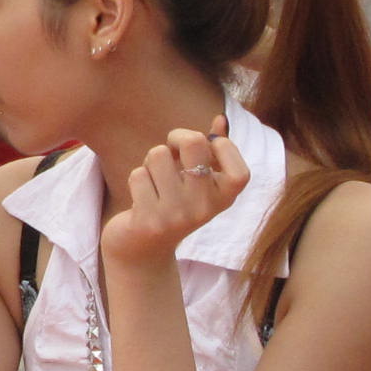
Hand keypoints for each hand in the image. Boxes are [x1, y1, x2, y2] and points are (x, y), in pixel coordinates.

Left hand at [100, 128, 252, 274]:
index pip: (233, 157)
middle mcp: (205, 208)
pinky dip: (137, 179)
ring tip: (155, 181)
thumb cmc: (173, 204)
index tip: (204, 151)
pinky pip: (138, 175)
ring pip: (158, 155)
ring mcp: (177, 215)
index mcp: (224, 197)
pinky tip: (142, 197)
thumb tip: (220, 119)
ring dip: (151, 162)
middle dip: (176, 138)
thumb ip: (212, 150)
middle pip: (194, 141)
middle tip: (171, 152)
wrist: (143, 250)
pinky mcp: (150, 220)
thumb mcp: (199, 181)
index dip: (218, 143)